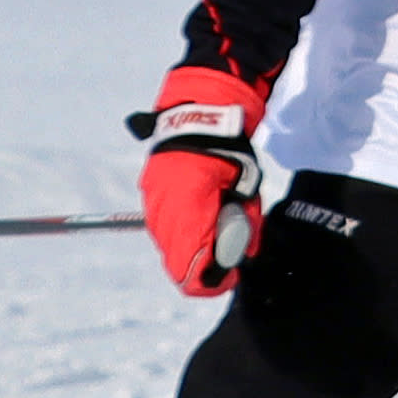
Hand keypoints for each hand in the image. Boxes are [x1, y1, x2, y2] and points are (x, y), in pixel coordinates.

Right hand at [134, 66, 263, 298]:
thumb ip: (244, 225)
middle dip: (201, 269)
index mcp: (190, 203)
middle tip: (225, 268)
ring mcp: (152, 201)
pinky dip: (181, 236)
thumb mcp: (247, 189)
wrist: (199, 117)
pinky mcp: (149, 196)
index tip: (230, 278)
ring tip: (215, 242)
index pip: (190, 261)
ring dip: (190, 252)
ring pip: (167, 246)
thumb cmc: (231, 152)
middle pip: (175, 260)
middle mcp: (163, 206)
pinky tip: (201, 227)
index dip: (210, 280)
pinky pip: (163, 229)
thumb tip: (244, 257)